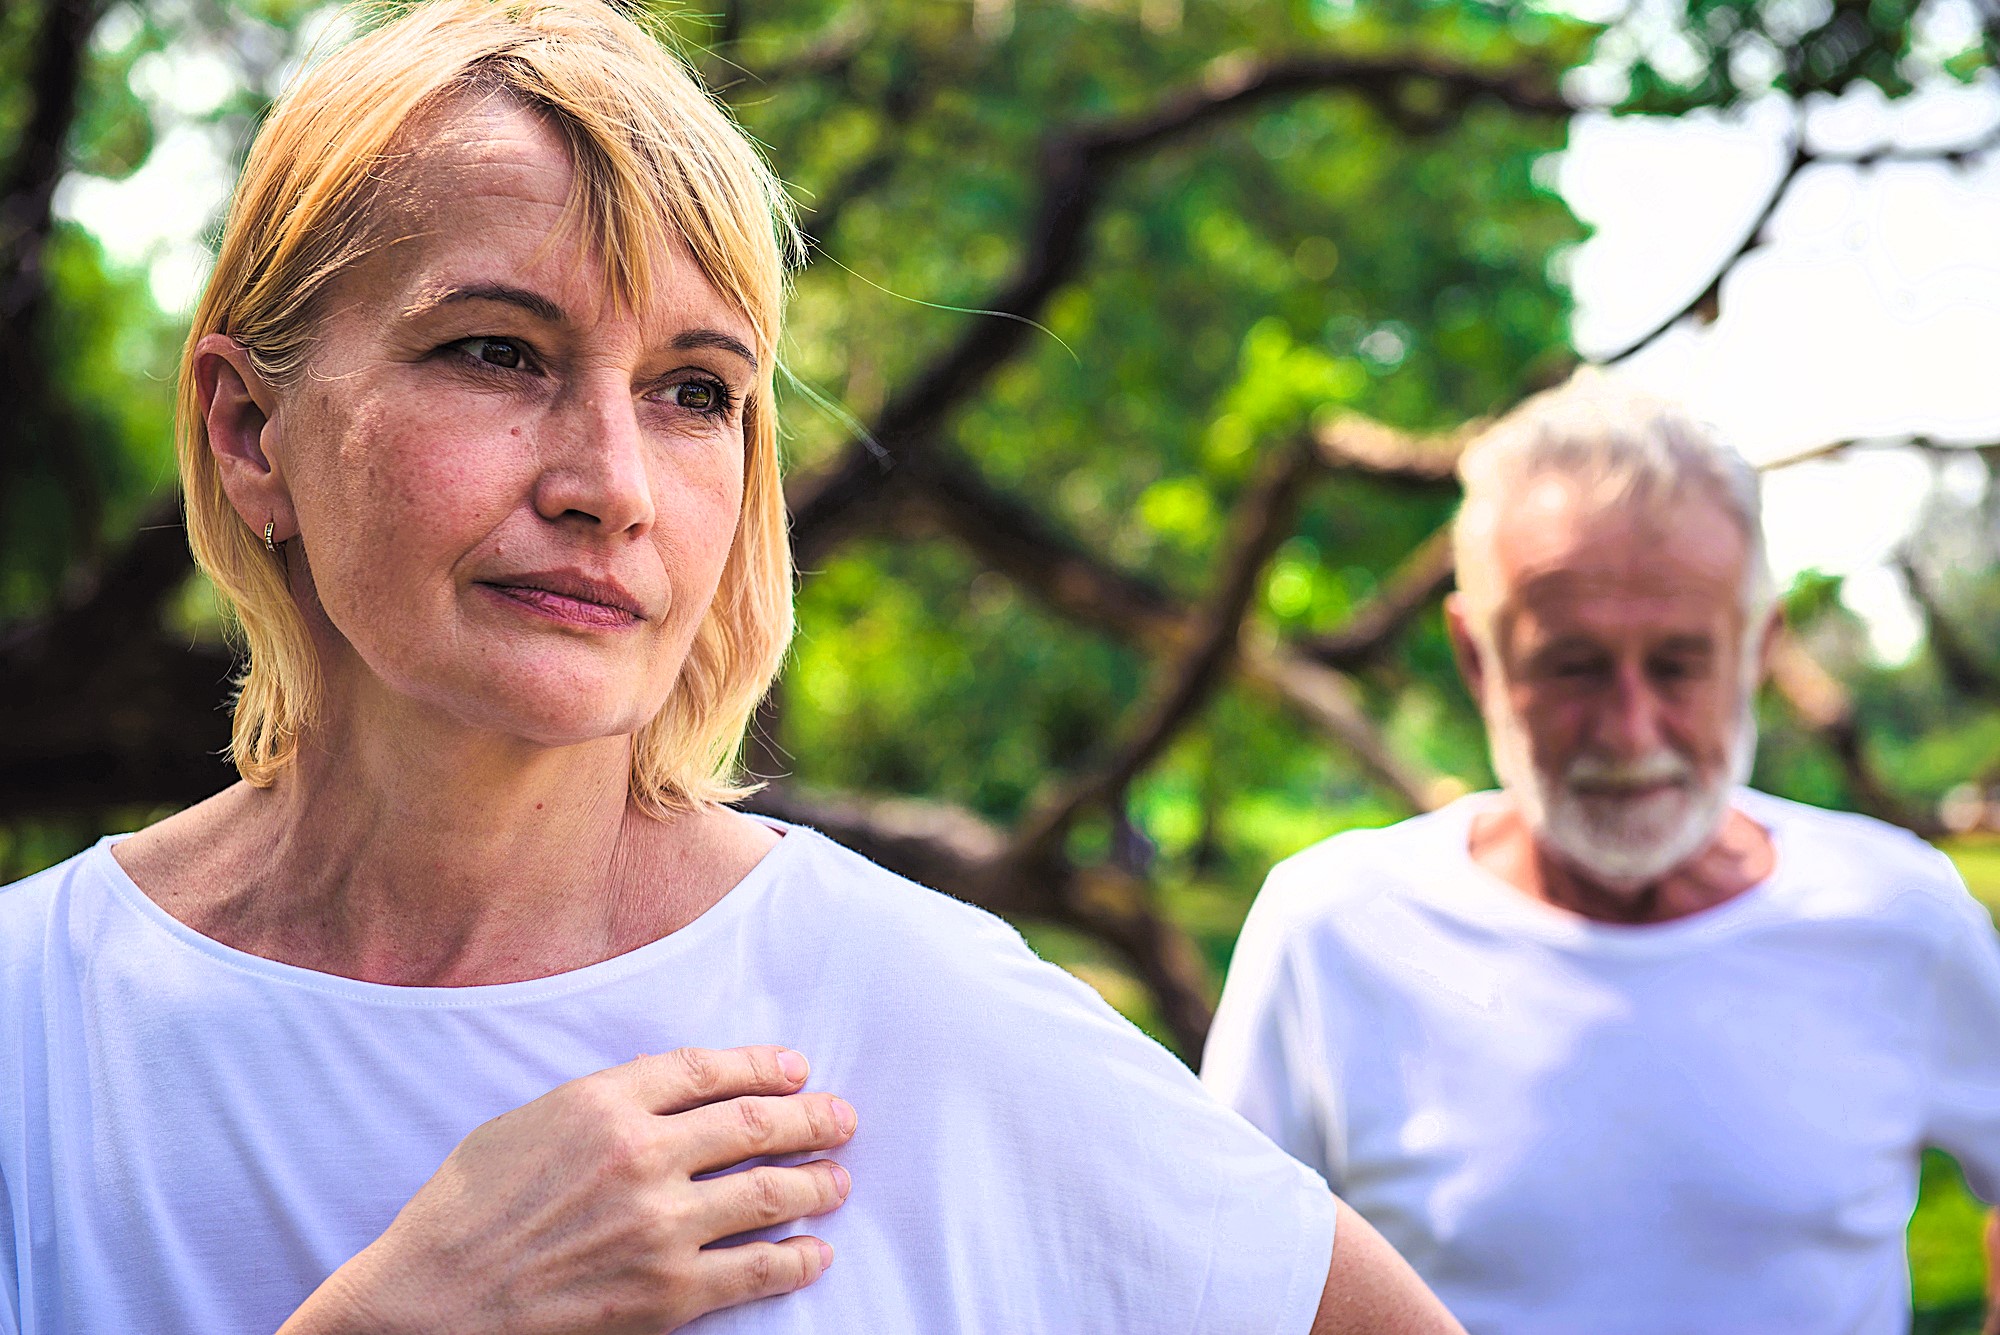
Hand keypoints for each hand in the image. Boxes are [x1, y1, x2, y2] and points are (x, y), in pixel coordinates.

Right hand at [279, 1045, 855, 1334]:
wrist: (431, 1300)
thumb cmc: (468, 1206)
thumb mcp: (529, 1121)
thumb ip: (604, 1099)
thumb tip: (670, 1087)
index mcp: (604, 1103)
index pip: (708, 1071)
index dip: (763, 1067)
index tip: (796, 1070)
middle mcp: (641, 1155)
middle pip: (753, 1124)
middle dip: (810, 1118)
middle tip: (842, 1118)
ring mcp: (659, 1226)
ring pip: (769, 1192)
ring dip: (816, 1183)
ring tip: (838, 1179)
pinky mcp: (666, 1292)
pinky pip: (755, 1270)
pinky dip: (797, 1258)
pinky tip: (816, 1252)